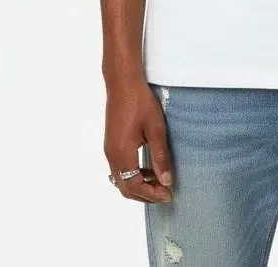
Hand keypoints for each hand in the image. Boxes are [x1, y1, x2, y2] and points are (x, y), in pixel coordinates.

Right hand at [104, 77, 174, 202]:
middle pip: (125, 188)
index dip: (152, 195)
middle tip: (165, 193)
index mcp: (122, 154)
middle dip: (145, 195)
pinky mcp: (111, 143)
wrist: (122, 83)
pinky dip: (133, 175)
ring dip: (139, 185)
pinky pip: (120, 169)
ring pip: (121, 180)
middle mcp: (112, 156)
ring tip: (159, 182)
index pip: (135, 186)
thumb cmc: (140, 102)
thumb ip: (160, 156)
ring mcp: (109, 150)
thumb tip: (167, 181)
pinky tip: (148, 168)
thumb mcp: (155, 129)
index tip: (169, 195)